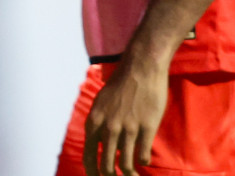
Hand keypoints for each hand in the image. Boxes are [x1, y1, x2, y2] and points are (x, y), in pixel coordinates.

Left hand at [84, 59, 168, 175]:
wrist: (140, 68)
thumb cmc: (121, 85)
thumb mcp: (101, 104)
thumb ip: (99, 123)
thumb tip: (101, 144)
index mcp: (94, 121)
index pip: (88, 155)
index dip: (92, 172)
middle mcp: (108, 127)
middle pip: (106, 165)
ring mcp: (128, 127)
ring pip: (125, 164)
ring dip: (130, 174)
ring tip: (134, 175)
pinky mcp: (146, 127)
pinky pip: (143, 154)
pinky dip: (143, 161)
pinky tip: (144, 159)